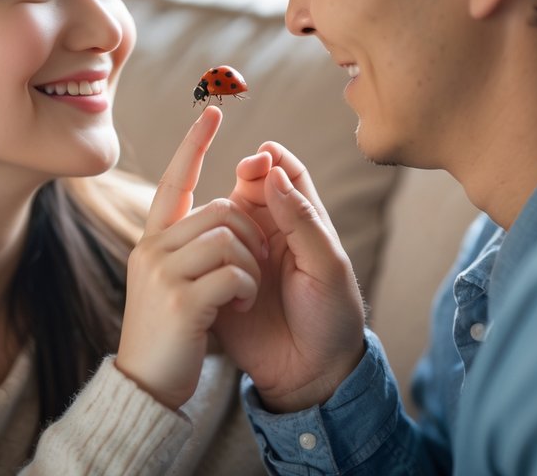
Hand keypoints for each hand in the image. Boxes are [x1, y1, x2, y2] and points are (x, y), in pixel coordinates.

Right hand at [116, 106, 268, 410]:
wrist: (151, 393)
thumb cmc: (172, 340)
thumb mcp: (179, 284)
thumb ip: (198, 244)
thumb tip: (226, 201)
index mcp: (155, 241)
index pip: (174, 181)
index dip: (193, 146)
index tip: (212, 112)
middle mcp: (152, 249)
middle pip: (220, 211)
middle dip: (249, 239)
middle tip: (248, 277)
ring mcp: (162, 273)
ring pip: (229, 237)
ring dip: (250, 268)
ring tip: (241, 297)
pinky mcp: (180, 301)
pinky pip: (234, 272)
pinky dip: (248, 289)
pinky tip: (238, 311)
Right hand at [213, 142, 365, 412]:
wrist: (311, 376)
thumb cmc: (329, 318)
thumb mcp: (327, 267)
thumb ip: (302, 219)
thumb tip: (270, 172)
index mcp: (293, 222)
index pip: (278, 172)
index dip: (267, 160)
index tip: (258, 159)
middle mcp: (261, 235)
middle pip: (243, 193)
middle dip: (248, 205)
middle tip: (264, 240)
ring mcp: (235, 260)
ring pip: (220, 223)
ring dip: (240, 244)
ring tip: (259, 275)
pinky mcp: (212, 290)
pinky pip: (207, 265)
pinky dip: (226, 277)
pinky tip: (244, 301)